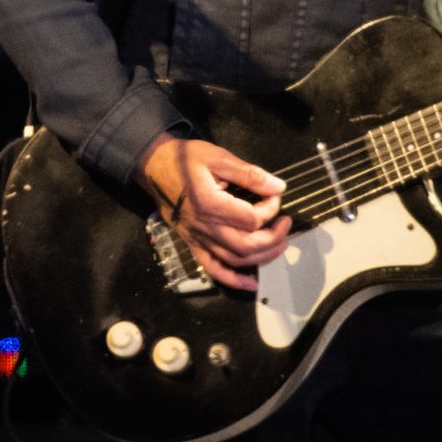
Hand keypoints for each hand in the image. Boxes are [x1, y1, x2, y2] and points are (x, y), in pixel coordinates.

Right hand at [136, 134, 289, 291]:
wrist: (155, 167)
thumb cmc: (186, 159)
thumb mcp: (218, 157)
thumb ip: (249, 174)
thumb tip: (278, 187)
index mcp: (211, 204)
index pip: (252, 219)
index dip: (270, 209)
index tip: (273, 194)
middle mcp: (205, 227)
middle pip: (247, 246)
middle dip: (273, 239)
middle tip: (286, 225)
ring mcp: (197, 238)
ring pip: (235, 260)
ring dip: (262, 258)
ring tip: (279, 246)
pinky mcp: (192, 244)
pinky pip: (213, 269)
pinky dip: (233, 280)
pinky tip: (251, 283)